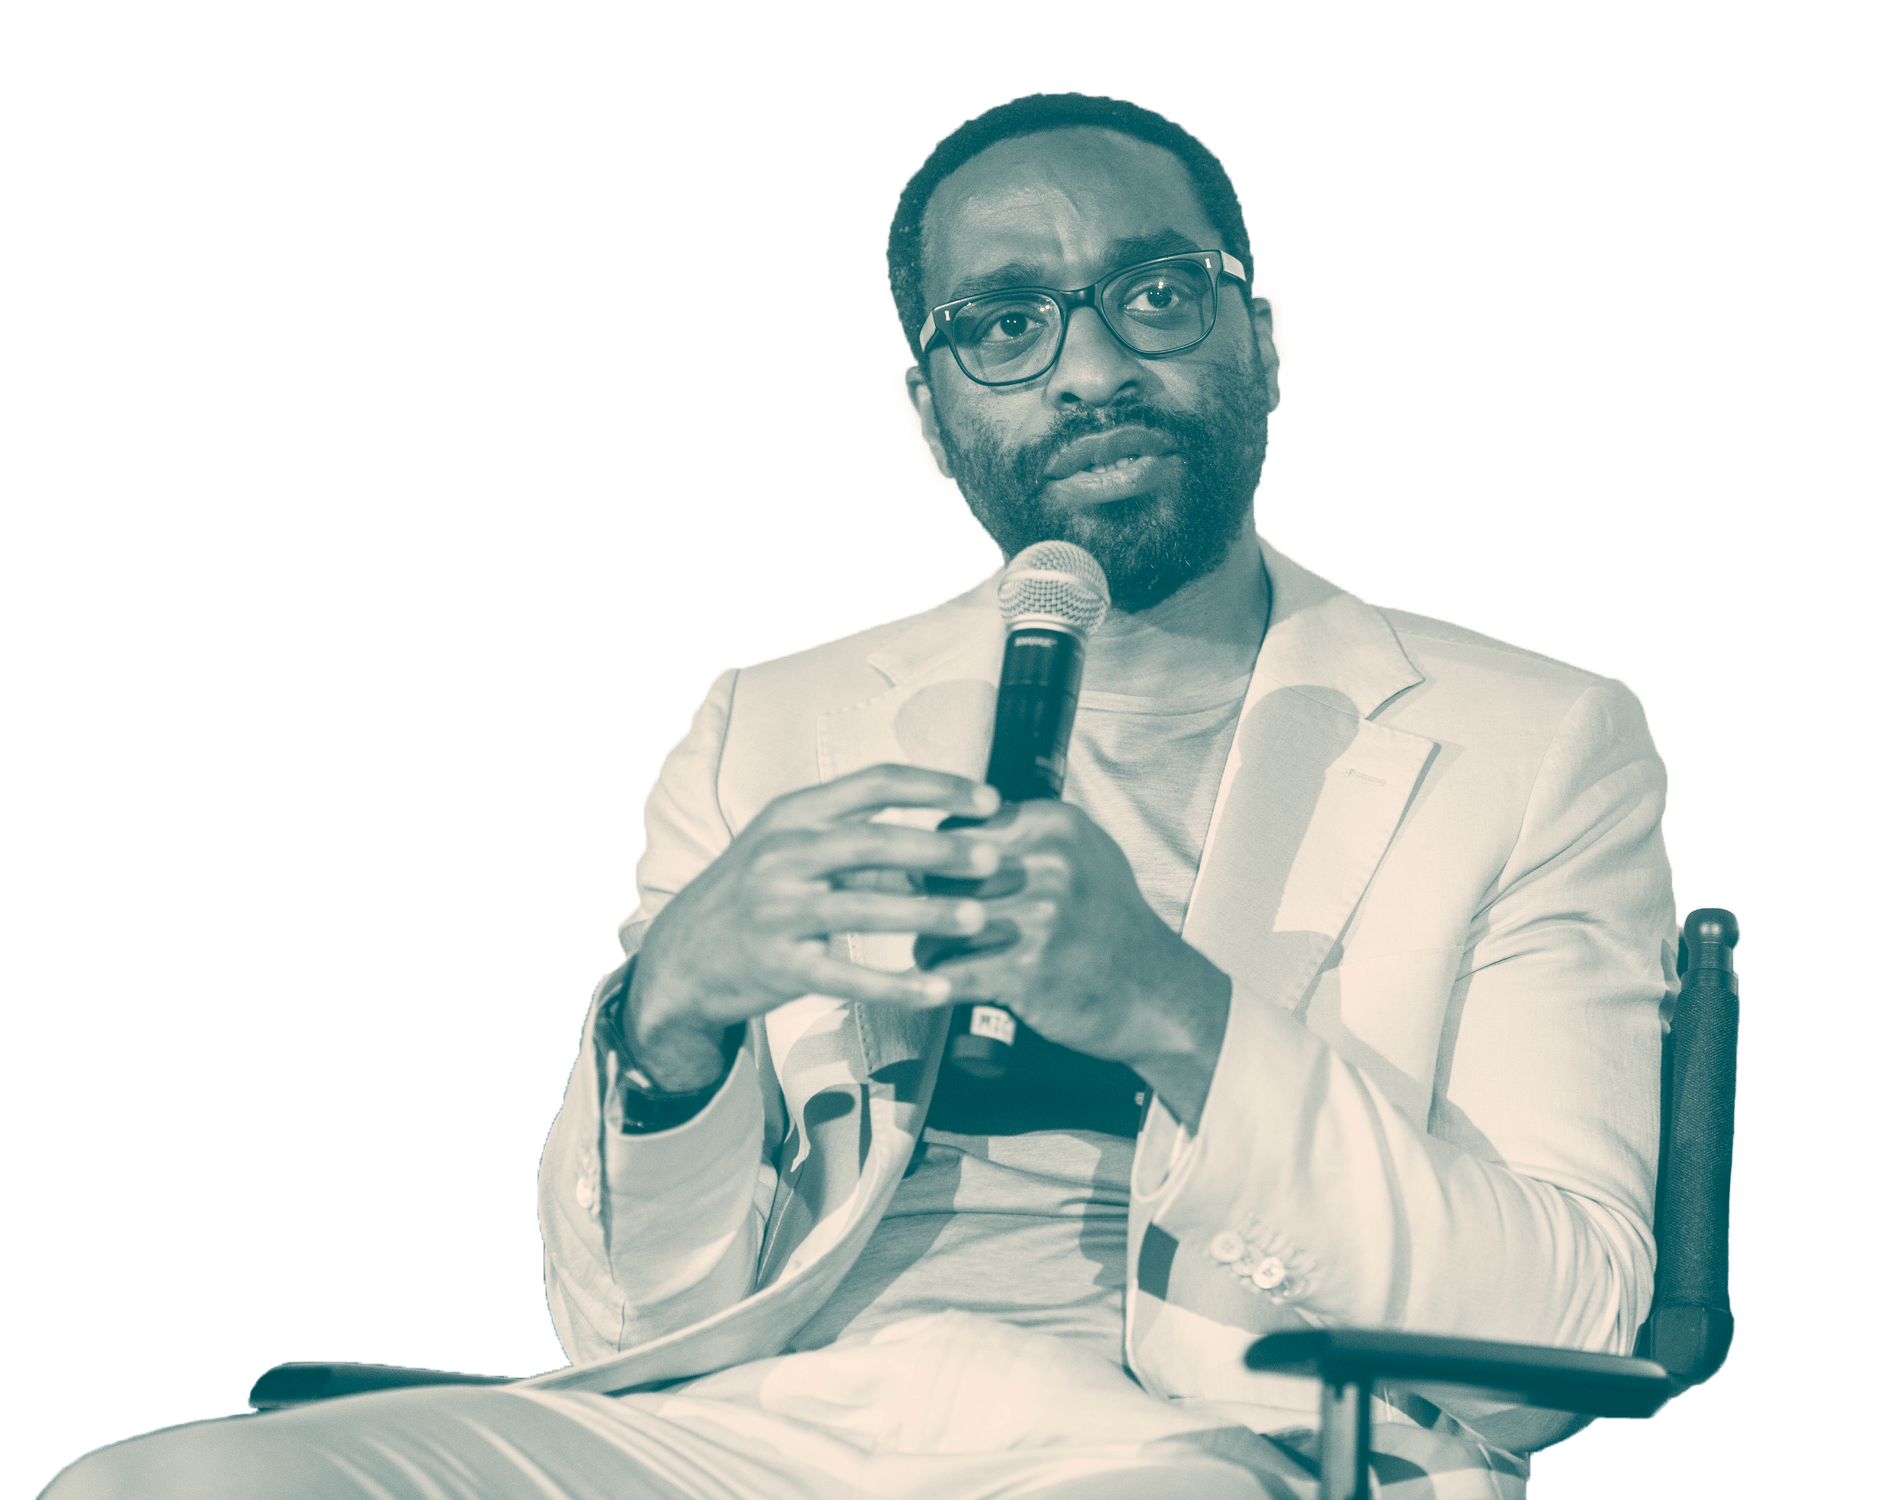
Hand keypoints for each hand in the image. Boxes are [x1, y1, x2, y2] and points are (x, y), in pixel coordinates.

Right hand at [626, 765, 1003, 1089]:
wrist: (683, 957)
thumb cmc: (755, 893)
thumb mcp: (791, 846)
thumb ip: (855, 837)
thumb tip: (943, 832)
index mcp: (793, 814)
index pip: (873, 783)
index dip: (936, 786)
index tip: (988, 799)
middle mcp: (782, 854)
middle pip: (873, 841)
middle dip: (939, 847)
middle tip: (994, 857)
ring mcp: (777, 911)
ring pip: (864, 908)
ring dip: (928, 912)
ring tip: (979, 918)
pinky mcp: (779, 966)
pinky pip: (848, 977)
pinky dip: (897, 985)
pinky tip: (939, 989)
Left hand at [922, 799, 1232, 1127]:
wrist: (1153, 991)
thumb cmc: (1111, 922)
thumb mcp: (1084, 852)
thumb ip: (1027, 831)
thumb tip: (958, 822)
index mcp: (1054, 826)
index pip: (956, 830)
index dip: (935, 858)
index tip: (930, 876)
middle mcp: (1047, 866)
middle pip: (942, 875)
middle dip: (924, 901)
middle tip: (922, 918)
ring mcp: (1037, 919)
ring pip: (938, 924)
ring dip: (928, 944)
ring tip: (935, 952)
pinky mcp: (1026, 971)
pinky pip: (951, 972)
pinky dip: (936, 980)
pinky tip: (940, 982)